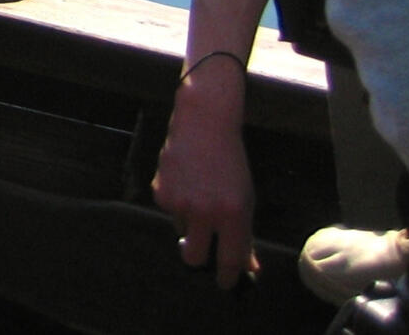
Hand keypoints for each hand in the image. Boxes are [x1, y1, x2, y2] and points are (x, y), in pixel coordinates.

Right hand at [153, 69, 257, 288]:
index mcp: (233, 215)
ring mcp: (180, 203)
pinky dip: (177, 204)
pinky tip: (184, 183)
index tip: (227, 284)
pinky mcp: (161, 193)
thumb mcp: (244, 199)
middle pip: (194, 258)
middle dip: (199, 261)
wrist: (203, 125)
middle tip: (204, 254)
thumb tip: (247, 266)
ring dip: (190, 224)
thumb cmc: (230, 162)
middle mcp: (205, 212)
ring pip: (182, 232)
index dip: (228, 277)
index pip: (230, 259)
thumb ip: (243, 234)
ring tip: (198, 196)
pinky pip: (170, 212)